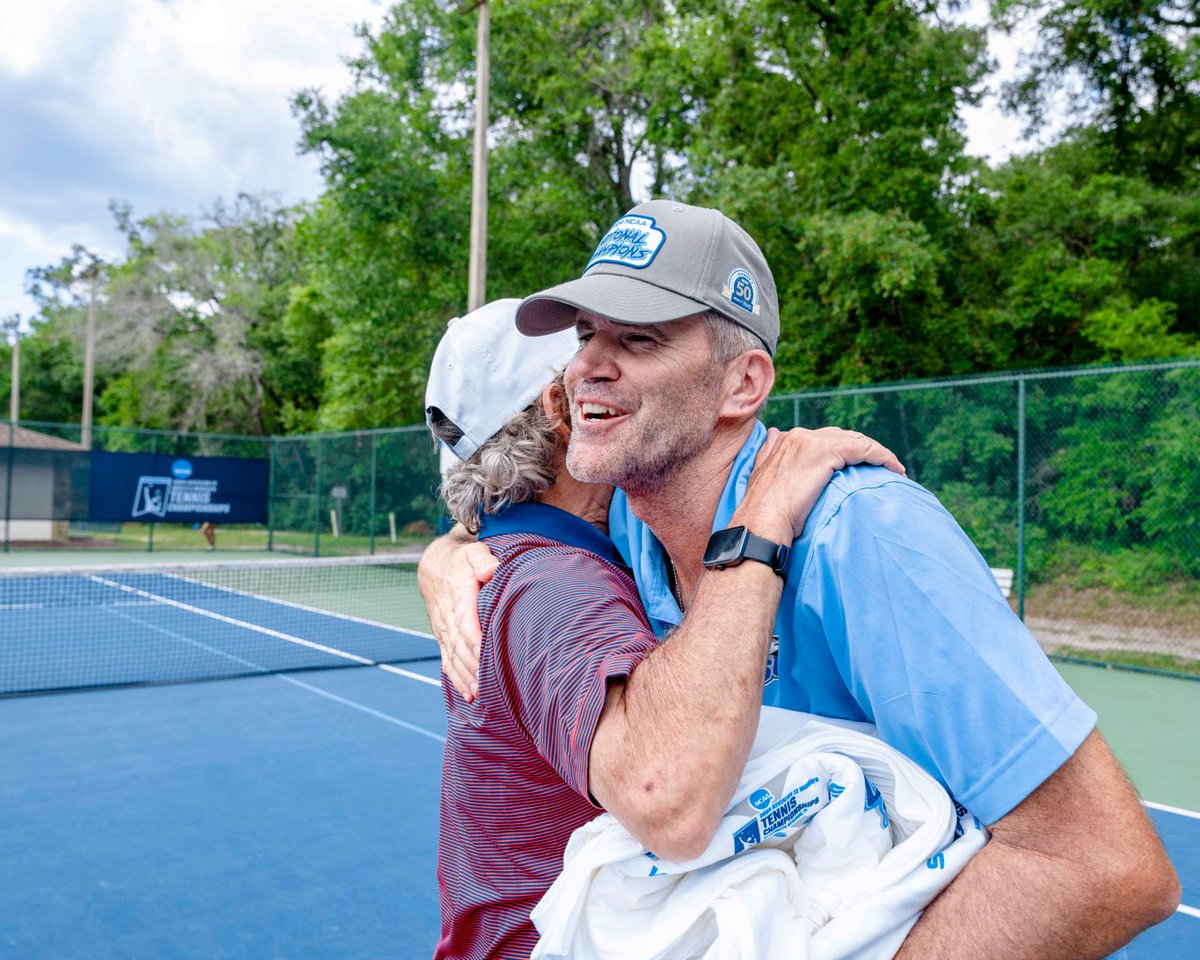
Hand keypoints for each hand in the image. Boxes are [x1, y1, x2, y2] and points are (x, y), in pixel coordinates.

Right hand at [417, 537, 496, 701]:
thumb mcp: (473, 553)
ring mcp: (444, 631)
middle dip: (473, 667)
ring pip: (453, 657)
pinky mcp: (444, 638)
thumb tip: (492, 569)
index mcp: (458, 599)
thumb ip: (482, 560)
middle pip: (460, 647)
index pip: (466, 624)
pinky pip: (448, 660)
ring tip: (479, 694)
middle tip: (487, 685)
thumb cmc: (461, 559)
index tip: (486, 656)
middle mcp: (448, 619)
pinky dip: (456, 678)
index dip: (475, 641)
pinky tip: (467, 694)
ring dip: (465, 677)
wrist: (434, 566)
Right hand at [738, 427, 904, 542]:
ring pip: (857, 440)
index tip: (862, 465)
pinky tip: (895, 470)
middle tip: (880, 468)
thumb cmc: (763, 511)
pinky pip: (865, 449)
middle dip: (863, 450)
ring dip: (878, 453)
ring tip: (893, 469)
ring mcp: (813, 443)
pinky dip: (883, 457)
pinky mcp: (827, 453)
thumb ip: (769, 453)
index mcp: (788, 440)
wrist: (762, 522)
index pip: (827, 438)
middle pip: (844, 436)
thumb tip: (774, 433)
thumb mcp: (762, 475)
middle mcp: (800, 436)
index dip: (848, 449)